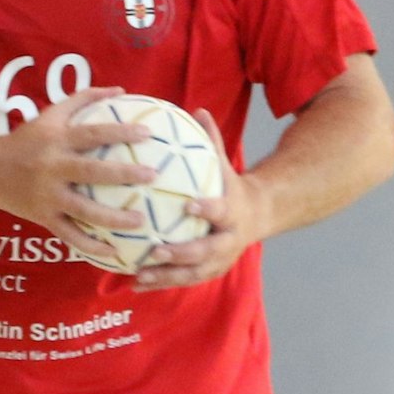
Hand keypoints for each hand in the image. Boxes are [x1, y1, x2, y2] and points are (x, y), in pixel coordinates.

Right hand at [0, 88, 158, 263]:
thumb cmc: (26, 140)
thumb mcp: (50, 115)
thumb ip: (84, 99)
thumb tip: (121, 90)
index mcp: (56, 141)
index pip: (92, 134)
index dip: (119, 132)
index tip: (148, 133)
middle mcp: (52, 168)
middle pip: (91, 172)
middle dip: (123, 174)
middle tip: (153, 176)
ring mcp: (48, 196)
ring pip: (83, 210)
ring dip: (113, 218)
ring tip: (141, 221)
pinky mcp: (44, 218)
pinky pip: (70, 235)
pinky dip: (90, 246)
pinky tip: (115, 251)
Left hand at [137, 109, 266, 290]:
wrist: (258, 215)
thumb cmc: (230, 185)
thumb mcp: (224, 164)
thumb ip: (211, 141)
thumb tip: (198, 109)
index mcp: (232, 211)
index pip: (220, 209)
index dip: (207, 208)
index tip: (188, 205)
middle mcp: (228, 239)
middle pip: (206, 250)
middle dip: (182, 253)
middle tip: (156, 249)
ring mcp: (220, 259)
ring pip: (194, 273)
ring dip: (166, 276)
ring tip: (139, 275)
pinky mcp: (209, 272)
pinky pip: (184, 280)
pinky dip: (161, 283)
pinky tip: (134, 283)